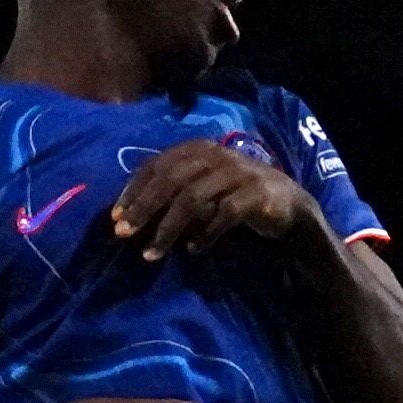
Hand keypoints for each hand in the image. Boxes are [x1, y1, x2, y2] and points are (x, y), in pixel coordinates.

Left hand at [111, 139, 315, 261]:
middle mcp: (215, 155)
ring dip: (168, 229)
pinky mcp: (255, 194)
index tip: (116, 217)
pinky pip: (224, 214)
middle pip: (170, 180)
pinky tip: (194, 250)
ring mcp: (237, 173)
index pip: (157, 165)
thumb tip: (131, 216)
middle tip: (125, 233)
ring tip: (152, 253)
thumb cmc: (235, 196)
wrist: (287, 203)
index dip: (134, 191)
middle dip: (144, 208)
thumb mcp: (201, 188)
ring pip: (192, 198)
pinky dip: (206, 234)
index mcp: (197, 149)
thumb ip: (173, 193)